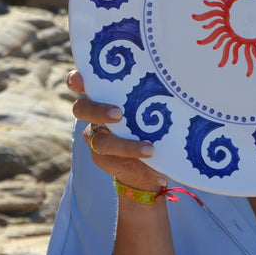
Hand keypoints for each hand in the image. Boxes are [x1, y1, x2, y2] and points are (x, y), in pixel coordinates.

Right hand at [67, 69, 167, 191]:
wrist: (146, 164)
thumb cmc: (150, 125)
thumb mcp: (151, 110)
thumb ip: (152, 99)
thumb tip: (178, 85)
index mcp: (102, 97)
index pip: (82, 84)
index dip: (76, 80)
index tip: (79, 79)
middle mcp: (94, 117)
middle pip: (82, 110)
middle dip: (98, 111)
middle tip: (118, 115)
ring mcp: (96, 139)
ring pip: (102, 142)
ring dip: (127, 146)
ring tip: (150, 150)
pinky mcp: (103, 160)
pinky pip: (118, 164)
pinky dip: (143, 170)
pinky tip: (160, 175)